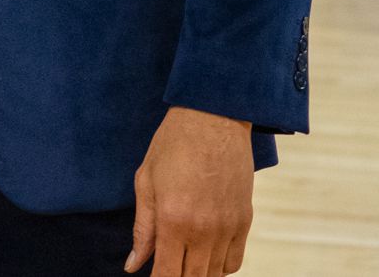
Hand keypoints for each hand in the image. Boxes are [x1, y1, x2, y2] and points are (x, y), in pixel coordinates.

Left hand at [126, 107, 253, 275]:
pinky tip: (204, 257)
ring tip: (182, 263)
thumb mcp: (146, 182)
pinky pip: (234, 261)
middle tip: (166, 268)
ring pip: (215, 275)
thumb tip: (133, 265)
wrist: (213, 118)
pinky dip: (219, 267)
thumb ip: (142, 229)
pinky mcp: (245, 222)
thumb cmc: (172, 145)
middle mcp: (204, 230)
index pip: (167, 275)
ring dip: (198, 274)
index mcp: (173, 220)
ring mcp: (228, 228)